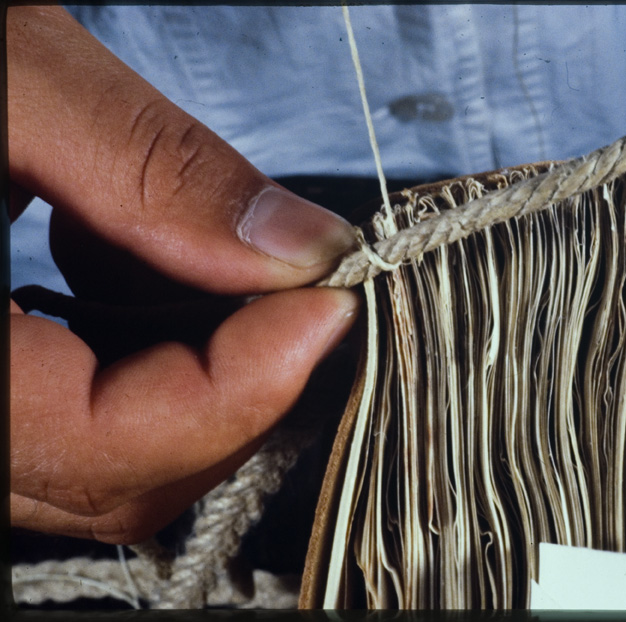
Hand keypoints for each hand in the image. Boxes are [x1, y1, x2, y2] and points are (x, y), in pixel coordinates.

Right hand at [8, 6, 358, 543]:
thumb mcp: (10, 79)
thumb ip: (154, 172)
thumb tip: (300, 248)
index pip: (106, 444)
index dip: (242, 388)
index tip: (326, 304)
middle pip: (123, 472)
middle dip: (236, 384)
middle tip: (292, 284)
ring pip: (113, 456)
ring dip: (194, 364)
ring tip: (176, 242)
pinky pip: (81, 413)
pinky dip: (143, 346)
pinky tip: (125, 252)